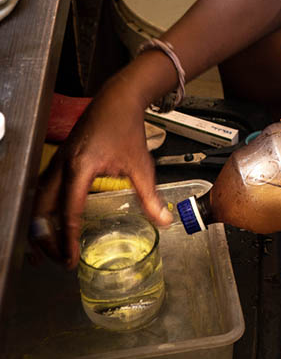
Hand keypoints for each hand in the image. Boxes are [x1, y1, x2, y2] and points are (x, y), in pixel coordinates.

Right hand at [32, 75, 172, 268]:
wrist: (117, 100)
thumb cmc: (126, 127)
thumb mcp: (141, 164)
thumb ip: (150, 195)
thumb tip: (164, 220)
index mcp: (81, 167)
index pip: (70, 211)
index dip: (69, 239)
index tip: (71, 259)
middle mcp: (63, 165)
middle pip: (43, 210)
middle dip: (47, 238)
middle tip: (56, 259)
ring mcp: (57, 161)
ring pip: (38, 200)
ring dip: (41, 225)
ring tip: (48, 248)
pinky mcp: (59, 159)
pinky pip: (43, 190)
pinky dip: (43, 210)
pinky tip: (51, 222)